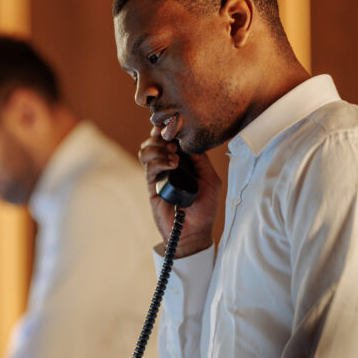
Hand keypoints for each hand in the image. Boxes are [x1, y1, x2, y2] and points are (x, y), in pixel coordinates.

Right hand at [139, 127, 220, 257]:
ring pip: (147, 151)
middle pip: (155, 141)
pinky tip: (171, 164)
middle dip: (161, 137)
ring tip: (173, 157)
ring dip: (158, 148)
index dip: (168, 130)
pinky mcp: (151, 186)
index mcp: (183, 162)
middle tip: (172, 142)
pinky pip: (149, 167)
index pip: (170, 140)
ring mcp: (158, 175)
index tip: (172, 124)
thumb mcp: (211, 180)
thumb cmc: (204, 209)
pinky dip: (159, 161)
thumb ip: (201, 160)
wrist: (193, 232)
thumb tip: (190, 142)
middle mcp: (168, 166)